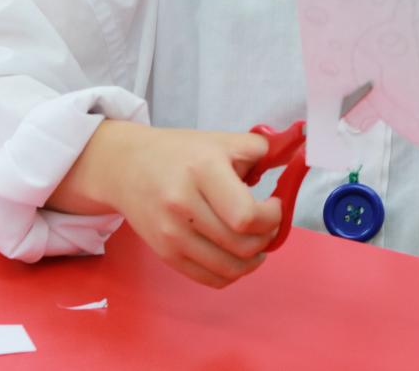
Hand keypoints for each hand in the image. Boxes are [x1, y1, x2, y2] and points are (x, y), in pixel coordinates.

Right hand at [52, 121, 283, 288]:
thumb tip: (292, 159)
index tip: (275, 204)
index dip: (272, 217)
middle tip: (270, 223)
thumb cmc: (179, 152)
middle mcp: (183, 205)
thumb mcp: (221, 140)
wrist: (127, 167)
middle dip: (268, 237)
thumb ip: (260, 150)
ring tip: (258, 242)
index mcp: (202, 171)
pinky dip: (233, 273)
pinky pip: (210, 278)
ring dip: (254, 259)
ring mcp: (171, 234)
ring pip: (230, 268)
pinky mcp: (166, 254)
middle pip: (242, 244)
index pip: (247, 216)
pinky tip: (238, 255)